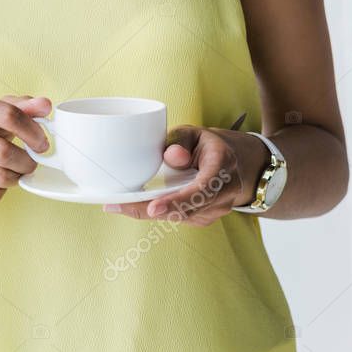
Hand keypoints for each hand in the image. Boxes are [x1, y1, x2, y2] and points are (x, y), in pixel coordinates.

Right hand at [0, 91, 51, 202]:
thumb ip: (22, 106)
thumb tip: (45, 105)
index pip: (8, 114)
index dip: (32, 131)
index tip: (42, 143)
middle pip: (3, 151)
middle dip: (27, 161)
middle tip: (32, 162)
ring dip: (16, 177)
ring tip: (16, 170)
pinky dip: (2, 189)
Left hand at [102, 123, 269, 224]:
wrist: (234, 165)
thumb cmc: (208, 146)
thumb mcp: (196, 133)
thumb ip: (182, 141)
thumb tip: (171, 156)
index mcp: (223, 168)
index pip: (202, 190)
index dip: (178, 202)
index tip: (154, 208)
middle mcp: (223, 195)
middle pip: (185, 209)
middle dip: (149, 209)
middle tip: (117, 205)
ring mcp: (215, 211)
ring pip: (178, 216)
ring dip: (148, 211)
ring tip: (118, 204)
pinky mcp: (203, 218)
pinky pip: (177, 217)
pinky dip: (156, 211)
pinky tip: (134, 205)